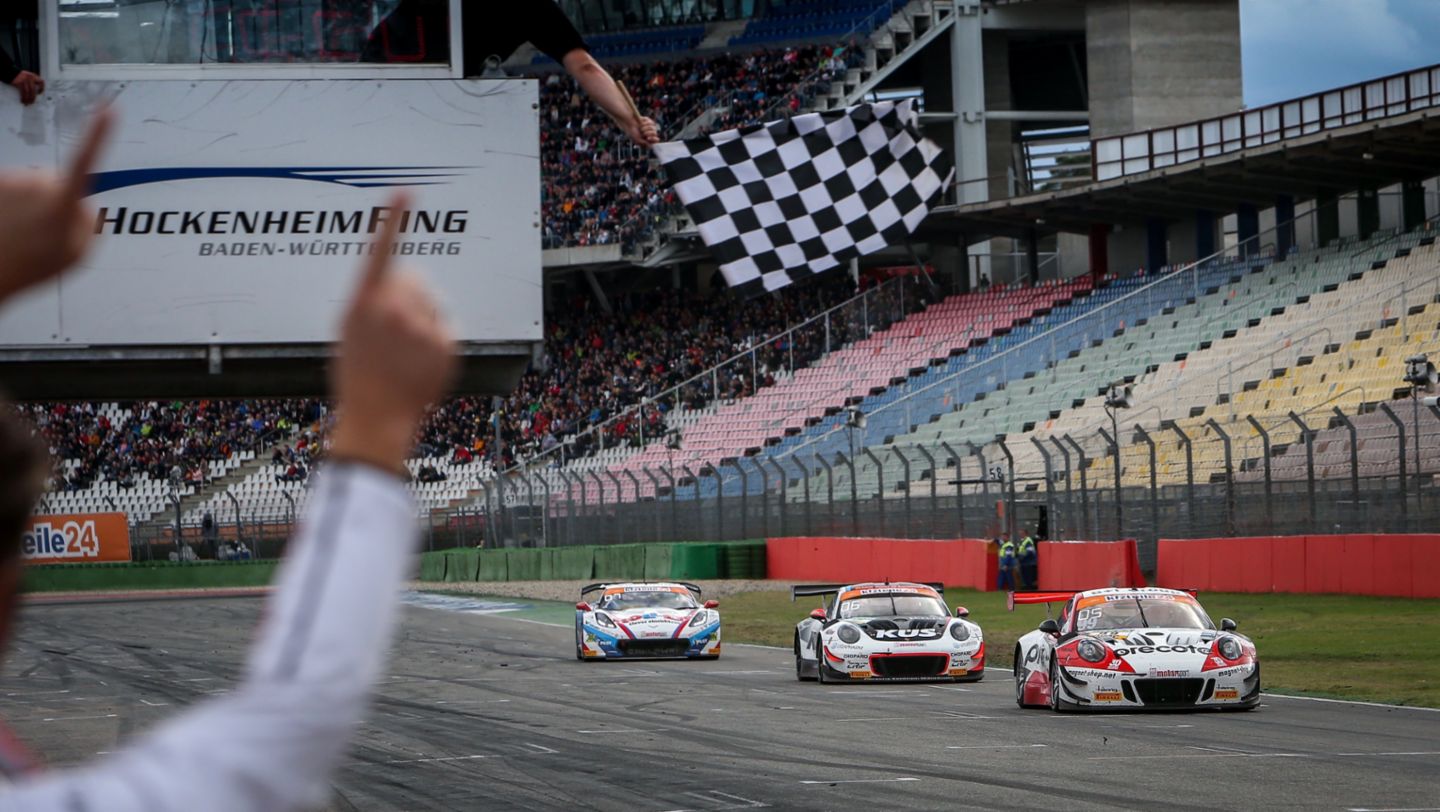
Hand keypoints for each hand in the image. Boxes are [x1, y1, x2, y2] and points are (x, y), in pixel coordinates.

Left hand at [0, 109, 111, 302]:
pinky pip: (13, 187)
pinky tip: (9, 224)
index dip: (100, 132)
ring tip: (25, 231)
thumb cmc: (30, 263)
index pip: (87, 159)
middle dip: (57, 197)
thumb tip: (84, 201)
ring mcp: (12, 181)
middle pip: (58, 178)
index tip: (110, 108)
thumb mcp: (79, 253)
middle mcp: (36, 184)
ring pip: (33, 183)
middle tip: (48, 228)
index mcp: (62, 200)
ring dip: (33, 202)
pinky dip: (13, 202)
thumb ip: (90, 222)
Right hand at [9, 70, 42, 104]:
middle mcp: (30, 78)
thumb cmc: (19, 76)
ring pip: (29, 92)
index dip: (41, 88)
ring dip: (28, 99)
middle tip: (32, 102)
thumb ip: (31, 82)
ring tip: (27, 103)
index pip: (41, 82)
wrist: (9, 72)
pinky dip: (23, 97)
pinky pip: (23, 92)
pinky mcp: (20, 83)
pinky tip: (23, 100)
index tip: (39, 93)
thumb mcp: (27, 76)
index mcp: (33, 76)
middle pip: (33, 90)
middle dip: (33, 97)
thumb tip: (34, 93)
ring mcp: (25, 80)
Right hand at [329, 192, 457, 474]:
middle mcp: (394, 309)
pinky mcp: (446, 344)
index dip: (393, 220)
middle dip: (409, 292)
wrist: (376, 418)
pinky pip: (446, 326)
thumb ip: (371, 300)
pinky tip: (419, 360)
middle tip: (395, 324)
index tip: (405, 191)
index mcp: (363, 304)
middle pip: (415, 277)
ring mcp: (422, 327)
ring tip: (404, 350)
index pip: (379, 252)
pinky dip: (437, 338)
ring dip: (423, 316)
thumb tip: (402, 278)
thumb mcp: (349, 331)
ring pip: (432, 302)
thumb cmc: (356, 376)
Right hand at [624, 115, 658, 145]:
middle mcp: (650, 134)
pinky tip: (641, 123)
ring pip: (654, 128)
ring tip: (641, 128)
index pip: (655, 140)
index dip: (653, 139)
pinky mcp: (649, 121)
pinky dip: (646, 123)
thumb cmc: (632, 132)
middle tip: (643, 132)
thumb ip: (644, 143)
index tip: (648, 138)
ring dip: (646, 128)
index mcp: (647, 140)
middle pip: (655, 133)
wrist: (628, 122)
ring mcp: (650, 128)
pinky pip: (651, 122)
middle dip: (648, 133)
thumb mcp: (637, 139)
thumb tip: (652, 146)